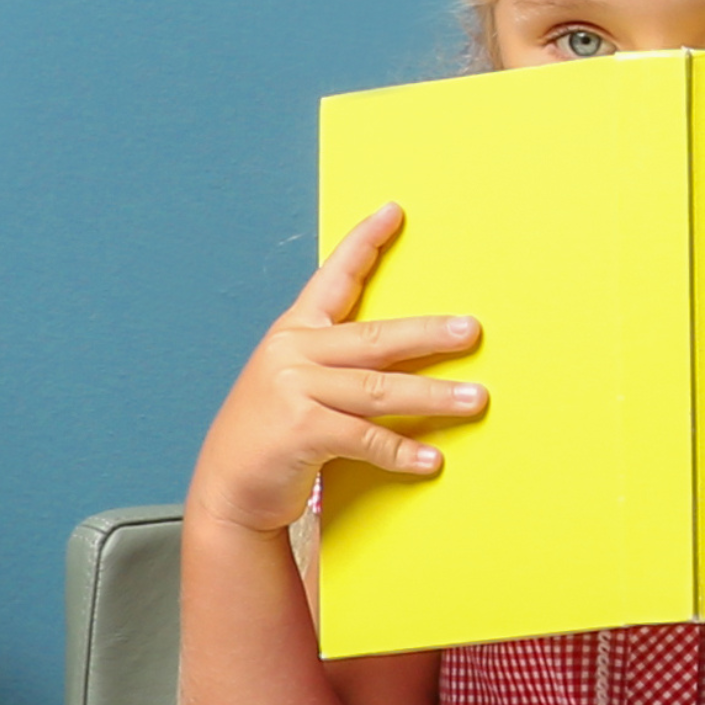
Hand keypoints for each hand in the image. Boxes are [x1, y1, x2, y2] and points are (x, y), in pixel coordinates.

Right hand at [190, 206, 485, 536]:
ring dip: (435, 396)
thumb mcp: (294, 386)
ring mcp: (294, 389)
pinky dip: (402, 451)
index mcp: (293, 333)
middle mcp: (292, 353)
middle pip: (375, 338)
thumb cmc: (270, 438)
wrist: (228, 491)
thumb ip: (335, 365)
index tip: (393, 213)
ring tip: (477, 399)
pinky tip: (432, 459)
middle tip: (472, 331)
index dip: (363, 244)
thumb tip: (406, 359)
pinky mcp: (301, 430)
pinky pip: (365, 437)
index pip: (332, 278)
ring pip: (380, 388)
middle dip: (429, 334)